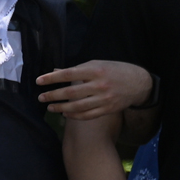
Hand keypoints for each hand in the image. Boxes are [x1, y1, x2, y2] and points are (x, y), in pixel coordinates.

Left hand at [36, 59, 153, 122]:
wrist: (139, 83)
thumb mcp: (98, 64)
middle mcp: (100, 85)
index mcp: (96, 70)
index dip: (52, 78)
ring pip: (78, 106)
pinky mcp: (108, 109)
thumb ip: (77, 69)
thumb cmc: (115, 70)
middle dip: (53, 95)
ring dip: (61, 107)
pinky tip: (65, 113)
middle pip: (71, 92)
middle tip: (41, 98)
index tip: (39, 81)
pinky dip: (74, 115)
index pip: (69, 74)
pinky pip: (88, 115)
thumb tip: (55, 71)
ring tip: (50, 107)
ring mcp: (104, 98)